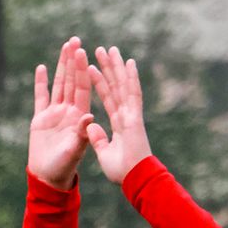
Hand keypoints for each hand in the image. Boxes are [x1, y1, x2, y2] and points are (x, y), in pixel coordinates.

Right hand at [28, 37, 95, 188]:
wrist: (49, 178)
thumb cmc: (65, 168)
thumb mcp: (76, 151)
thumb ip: (82, 133)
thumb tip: (89, 116)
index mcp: (80, 117)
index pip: (83, 88)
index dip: (83, 70)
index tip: (84, 52)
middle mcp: (69, 112)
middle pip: (72, 81)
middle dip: (74, 61)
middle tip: (75, 40)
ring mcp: (55, 114)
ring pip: (59, 84)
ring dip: (62, 66)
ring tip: (65, 46)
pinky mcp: (40, 119)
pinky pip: (41, 97)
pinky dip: (41, 83)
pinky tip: (42, 68)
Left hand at [86, 45, 153, 186]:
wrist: (134, 179)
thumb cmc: (122, 171)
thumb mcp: (104, 152)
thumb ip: (98, 138)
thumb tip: (92, 126)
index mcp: (118, 122)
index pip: (107, 97)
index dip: (99, 82)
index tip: (92, 67)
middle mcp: (125, 114)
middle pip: (115, 85)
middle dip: (108, 67)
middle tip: (101, 49)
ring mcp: (131, 113)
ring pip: (123, 84)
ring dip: (116, 66)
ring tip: (109, 48)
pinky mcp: (135, 116)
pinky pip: (131, 93)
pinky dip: (131, 77)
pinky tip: (128, 62)